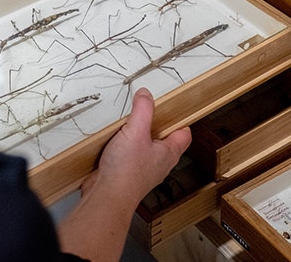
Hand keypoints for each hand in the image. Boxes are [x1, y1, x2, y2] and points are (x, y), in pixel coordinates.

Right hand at [57, 88, 190, 260]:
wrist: (107, 196)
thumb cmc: (126, 171)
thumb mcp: (136, 131)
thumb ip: (143, 110)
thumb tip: (146, 94)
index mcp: (168, 153)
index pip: (183, 135)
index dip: (180, 121)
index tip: (175, 109)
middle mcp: (158, 163)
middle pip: (164, 140)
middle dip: (155, 126)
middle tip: (148, 112)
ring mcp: (142, 170)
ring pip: (144, 149)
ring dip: (136, 138)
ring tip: (127, 124)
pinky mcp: (125, 174)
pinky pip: (127, 157)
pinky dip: (121, 148)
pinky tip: (112, 141)